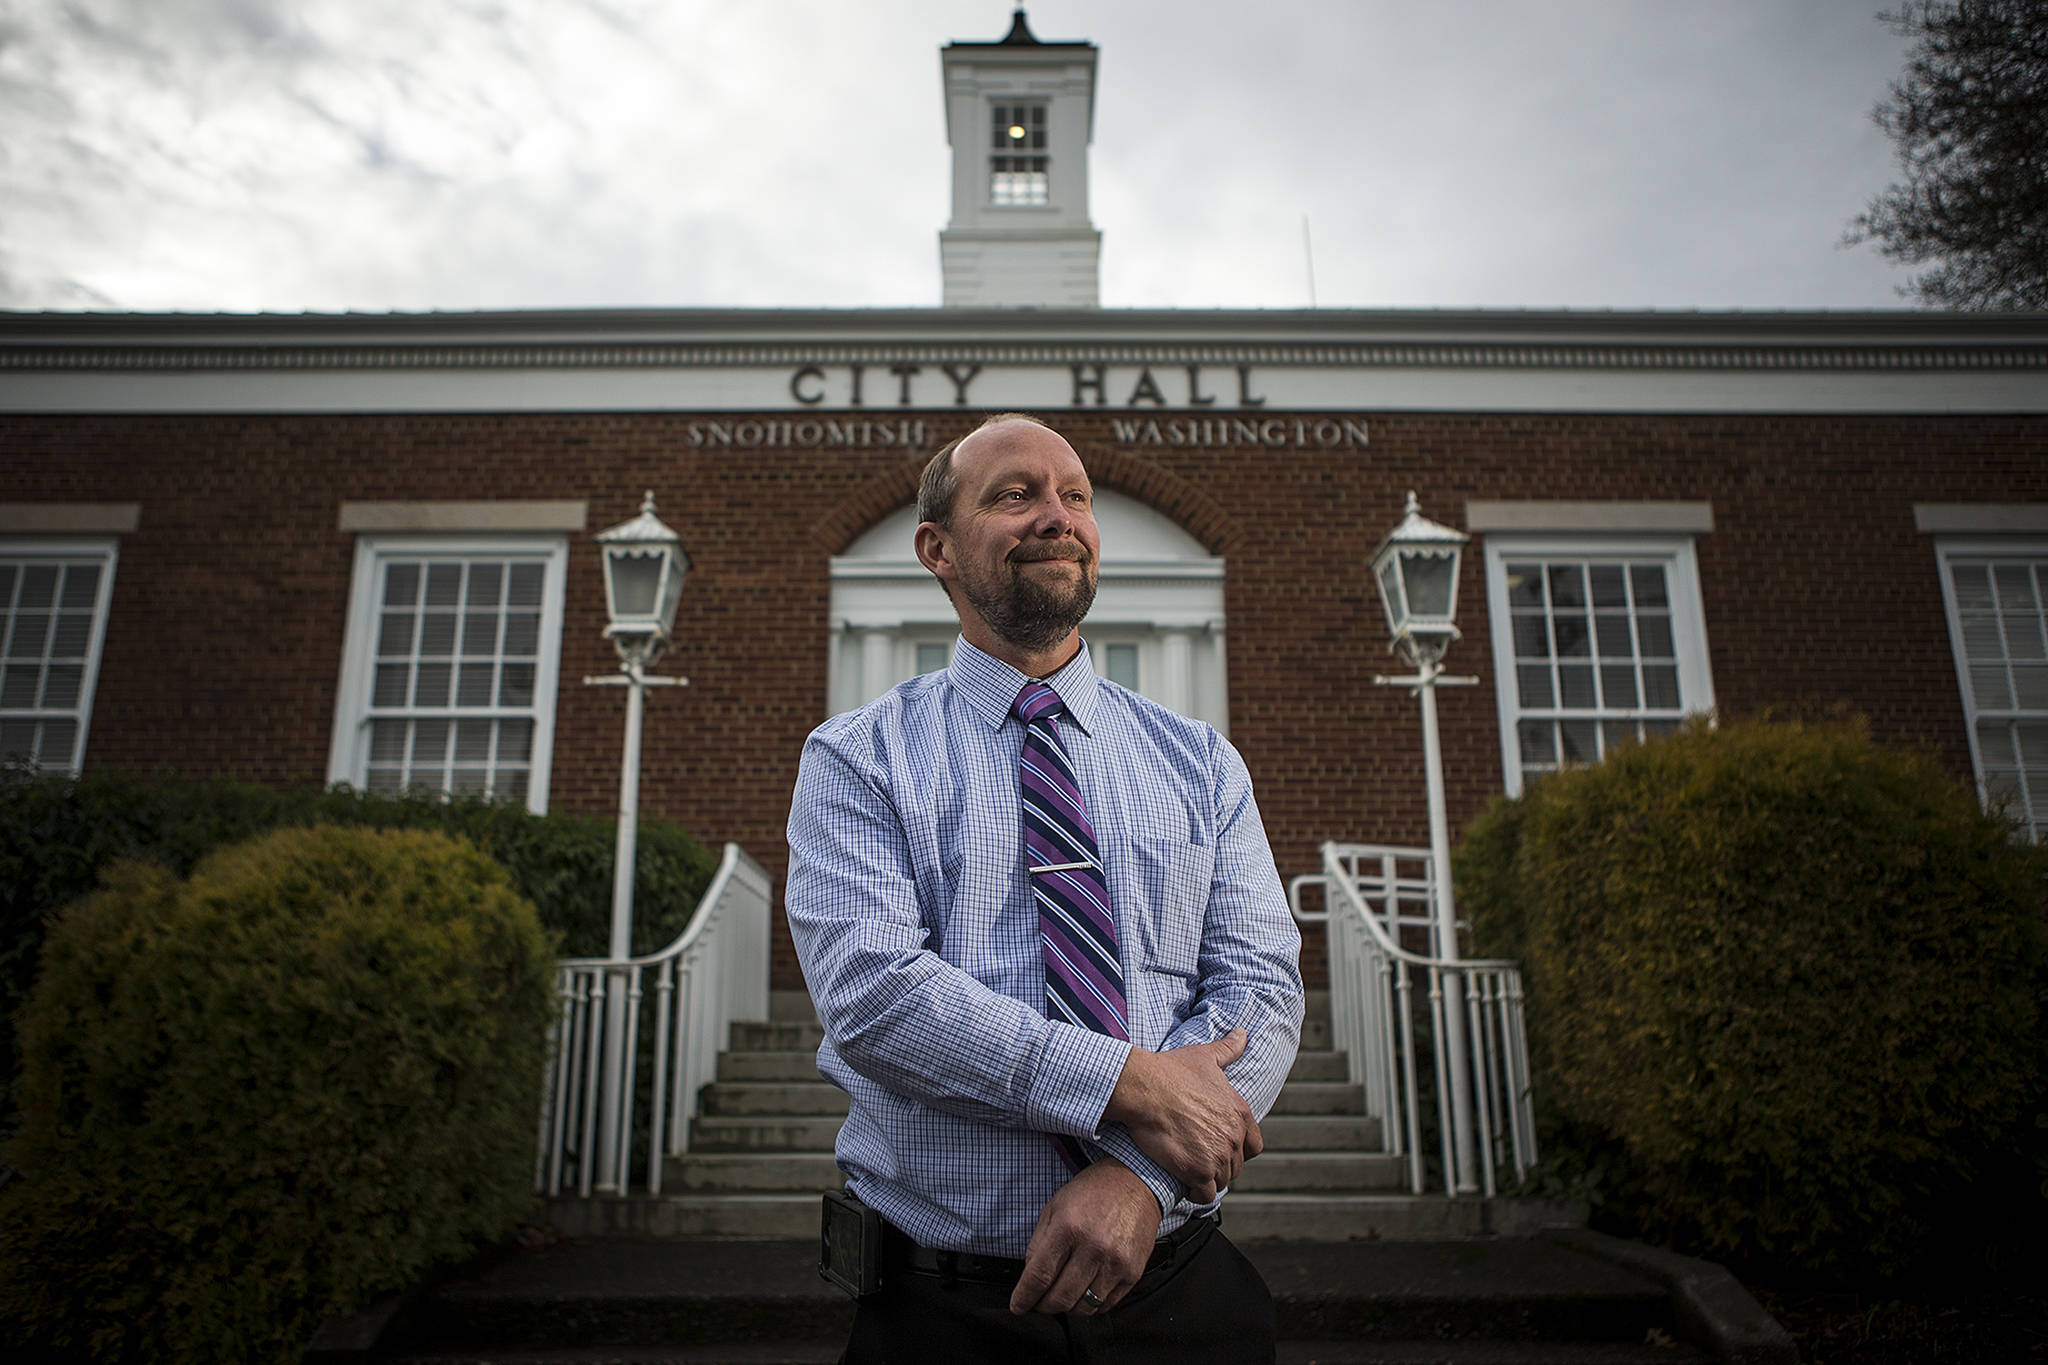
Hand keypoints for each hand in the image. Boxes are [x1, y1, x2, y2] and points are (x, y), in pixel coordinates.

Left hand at [1009, 1158, 1159, 1315]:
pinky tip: (1085, 1290)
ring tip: (1063, 1295)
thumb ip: (1038, 1244)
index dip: (1024, 1297)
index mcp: (1068, 1228)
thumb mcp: (1054, 1207)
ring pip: (1084, 1308)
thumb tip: (1030, 1279)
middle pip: (1061, 1298)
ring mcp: (1116, 1263)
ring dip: (1068, 1308)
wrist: (1135, 1183)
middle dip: (1044, 1306)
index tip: (1018, 1306)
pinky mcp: (1133, 1272)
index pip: (1039, 1276)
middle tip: (1039, 1302)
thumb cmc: (1091, 1193)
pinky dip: (1091, 1305)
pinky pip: (1105, 1305)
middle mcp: (1094, 1247)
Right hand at [1103, 1028, 1260, 1201]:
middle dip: (1220, 1164)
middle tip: (1199, 1159)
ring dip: (1208, 1179)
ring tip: (1190, 1172)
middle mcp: (1234, 1135)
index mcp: (1240, 1112)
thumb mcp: (1205, 1056)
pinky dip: (1196, 1193)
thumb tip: (1243, 1032)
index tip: (1220, 1148)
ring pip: (1221, 1180)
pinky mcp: (1199, 1171)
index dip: (1238, 1150)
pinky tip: (1184, 1185)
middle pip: (1236, 1165)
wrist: (1144, 1088)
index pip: (1254, 1146)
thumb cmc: (1170, 1070)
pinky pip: (1205, 1194)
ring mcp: (1218, 1155)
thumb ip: (1228, 1048)